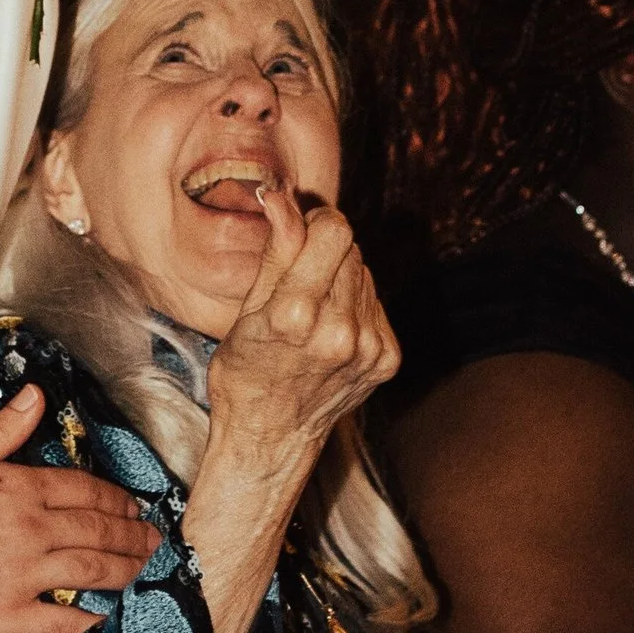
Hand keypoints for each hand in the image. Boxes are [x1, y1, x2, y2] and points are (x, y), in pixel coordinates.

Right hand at [0, 384, 153, 632]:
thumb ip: (4, 427)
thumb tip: (36, 397)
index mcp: (21, 490)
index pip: (84, 491)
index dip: (115, 499)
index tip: (132, 506)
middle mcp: (31, 532)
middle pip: (97, 531)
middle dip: (131, 535)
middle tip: (150, 540)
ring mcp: (22, 576)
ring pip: (90, 572)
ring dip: (122, 570)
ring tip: (139, 570)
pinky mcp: (4, 616)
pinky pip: (57, 621)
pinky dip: (83, 619)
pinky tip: (98, 617)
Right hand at [203, 182, 399, 481]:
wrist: (271, 438)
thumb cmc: (245, 373)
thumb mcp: (247, 309)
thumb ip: (276, 249)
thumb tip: (279, 194)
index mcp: (296, 314)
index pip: (334, 228)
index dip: (315, 222)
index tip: (298, 234)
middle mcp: (340, 331)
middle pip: (351, 248)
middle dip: (326, 253)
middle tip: (298, 284)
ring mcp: (369, 348)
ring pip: (366, 273)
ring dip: (341, 280)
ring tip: (313, 313)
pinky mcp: (387, 359)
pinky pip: (377, 304)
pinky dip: (356, 308)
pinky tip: (331, 332)